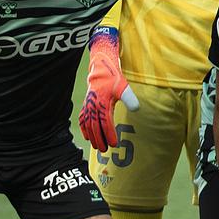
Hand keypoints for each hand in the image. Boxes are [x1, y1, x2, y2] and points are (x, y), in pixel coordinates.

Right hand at [77, 26, 138, 151]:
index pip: (106, 122)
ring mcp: (88, 106)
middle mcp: (93, 106)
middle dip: (100, 139)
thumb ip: (129, 98)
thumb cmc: (113, 78)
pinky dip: (84, 129)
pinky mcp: (86, 105)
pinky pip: (82, 119)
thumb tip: (136, 109)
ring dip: (93, 137)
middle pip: (95, 127)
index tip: (114, 144)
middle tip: (106, 150)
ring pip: (88, 125)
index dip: (109, 134)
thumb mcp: (123, 86)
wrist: (100, 68)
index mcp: (103, 103)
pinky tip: (87, 137)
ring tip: (98, 147)